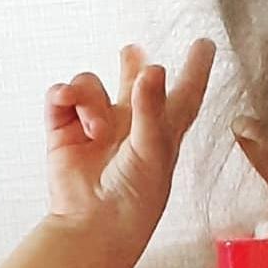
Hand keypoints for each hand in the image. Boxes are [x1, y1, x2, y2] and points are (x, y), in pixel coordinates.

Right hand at [45, 38, 215, 226]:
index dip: (196, 69)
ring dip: (92, 98)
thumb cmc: (137, 196)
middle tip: (132, 49)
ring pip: (92, 86)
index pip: (185, 93)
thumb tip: (154, 67)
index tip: (206, 44)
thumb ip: (151, 107)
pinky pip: (61, 97)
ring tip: (97, 130)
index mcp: (163, 131)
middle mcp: (130, 126)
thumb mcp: (154, 149)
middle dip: (132, 64)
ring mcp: (96, 128)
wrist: (97, 223)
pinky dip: (63, 94)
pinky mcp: (65, 132)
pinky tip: (66, 100)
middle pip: (135, 84)